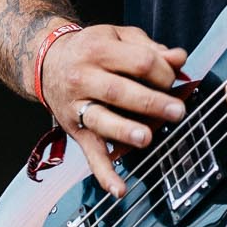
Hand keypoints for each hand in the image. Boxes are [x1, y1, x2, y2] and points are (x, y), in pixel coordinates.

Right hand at [39, 24, 189, 198]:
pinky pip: (90, 154)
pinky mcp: (76, 130)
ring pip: (102, 120)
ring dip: (125, 131)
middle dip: (151, 102)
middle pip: (120, 91)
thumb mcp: (118, 37)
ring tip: (146, 138)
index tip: (173, 79)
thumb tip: (180, 58)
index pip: (139, 62)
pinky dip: (104, 173)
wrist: (47, 62)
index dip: (163, 71)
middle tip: (176, 111)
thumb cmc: (91, 49)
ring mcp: (78, 106)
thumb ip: (149, 48)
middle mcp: (84, 77)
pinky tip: (118, 188)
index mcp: (99, 50)